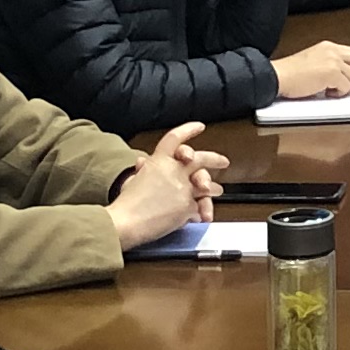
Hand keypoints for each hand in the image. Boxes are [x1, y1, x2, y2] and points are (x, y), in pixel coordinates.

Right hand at [109, 122, 223, 248]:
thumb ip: (143, 170)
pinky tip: (202, 214)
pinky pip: (199, 207)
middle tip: (223, 161)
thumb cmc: (126, 203)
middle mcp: (174, 171)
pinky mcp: (188, 206)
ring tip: (217, 190)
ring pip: (205, 183)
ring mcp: (183, 188)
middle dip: (214, 158)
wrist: (126, 222)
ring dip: (212, 187)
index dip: (189, 130)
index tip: (199, 127)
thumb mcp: (132, 180)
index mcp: (159, 161)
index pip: (175, 139)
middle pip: (199, 159)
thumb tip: (143, 161)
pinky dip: (200, 211)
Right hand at [274, 41, 349, 101]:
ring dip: (347, 89)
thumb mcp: (313, 60)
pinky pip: (346, 87)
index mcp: (329, 46)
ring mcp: (334, 61)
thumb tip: (346, 77)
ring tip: (331, 91)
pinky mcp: (332, 73)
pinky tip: (326, 93)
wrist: (278, 76)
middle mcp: (333, 50)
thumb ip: (330, 63)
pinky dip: (339, 94)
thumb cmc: (291, 73)